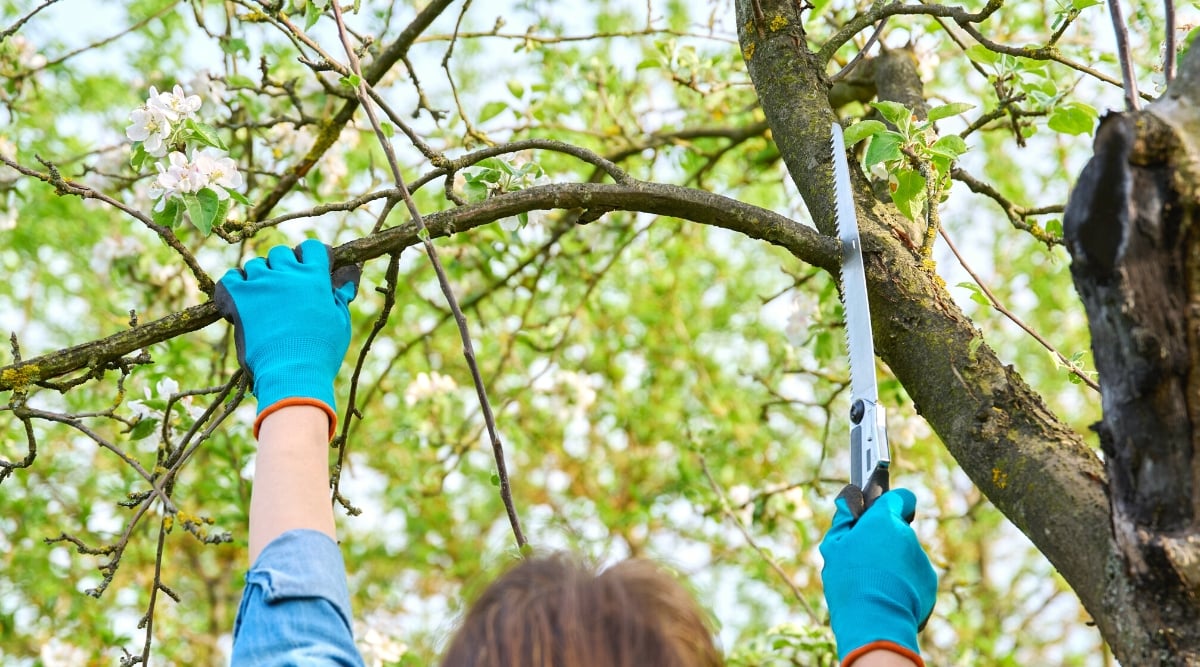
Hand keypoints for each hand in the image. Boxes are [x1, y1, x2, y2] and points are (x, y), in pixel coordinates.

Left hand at [215, 239, 359, 438]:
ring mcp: (261, 284)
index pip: (311, 248)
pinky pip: (230, 278)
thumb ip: (341, 294)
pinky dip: (235, 284)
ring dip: (261, 277)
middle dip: (284, 266)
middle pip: (281, 253)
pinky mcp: (239, 297)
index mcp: (315, 277)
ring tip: (265, 297)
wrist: (292, 373)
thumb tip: (350, 273)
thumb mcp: (340, 322)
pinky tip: (242, 298)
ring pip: (256, 264)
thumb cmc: (321, 351)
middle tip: (286, 288)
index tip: (310, 269)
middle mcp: (287, 274)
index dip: (310, 257)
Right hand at [819, 485, 936, 665]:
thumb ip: (842, 518)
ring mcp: (921, 559)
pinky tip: (885, 598)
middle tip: (863, 559)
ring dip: (892, 564)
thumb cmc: (850, 580)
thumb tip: (849, 496)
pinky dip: (902, 584)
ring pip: (905, 555)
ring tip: (872, 585)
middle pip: (897, 530)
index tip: (877, 514)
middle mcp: (908, 535)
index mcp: (884, 520)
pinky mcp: (930, 583)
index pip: (901, 496)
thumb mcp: (833, 547)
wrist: (876, 622)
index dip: (890, 503)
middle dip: (884, 540)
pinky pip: (914, 577)